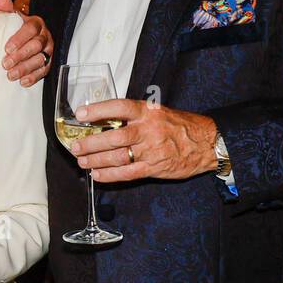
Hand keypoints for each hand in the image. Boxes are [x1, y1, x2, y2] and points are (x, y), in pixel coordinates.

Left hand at [0, 0, 51, 86]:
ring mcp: (49, 51)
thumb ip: (6, 8)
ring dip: (25, 68)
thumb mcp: (12, 17)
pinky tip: (23, 82)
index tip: (7, 48)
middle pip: (36, 46)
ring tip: (11, 75)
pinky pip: (45, 71)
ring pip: (41, 60)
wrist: (28, 39)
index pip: (30, 29)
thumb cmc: (17, 28)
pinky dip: (34, 77)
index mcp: (36, 23)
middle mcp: (45, 36)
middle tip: (6, 64)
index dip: (19, 39)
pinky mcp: (49, 64)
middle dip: (21, 56)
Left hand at [67, 98, 217, 182]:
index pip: (119, 107)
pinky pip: (128, 173)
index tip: (80, 114)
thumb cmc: (179, 126)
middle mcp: (149, 130)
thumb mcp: (158, 111)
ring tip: (82, 161)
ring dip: (96, 160)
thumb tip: (104, 118)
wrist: (208, 143)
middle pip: (114, 137)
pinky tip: (97, 174)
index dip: (98, 110)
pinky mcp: (155, 168)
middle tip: (75, 146)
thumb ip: (135, 115)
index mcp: (148, 112)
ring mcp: (152, 150)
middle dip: (91, 143)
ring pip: (118, 157)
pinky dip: (110, 175)